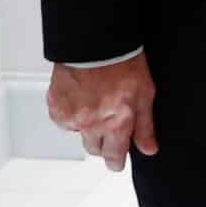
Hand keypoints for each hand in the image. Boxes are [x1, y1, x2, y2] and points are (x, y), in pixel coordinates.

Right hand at [46, 53, 157, 171]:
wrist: (94, 44)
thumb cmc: (123, 63)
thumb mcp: (145, 94)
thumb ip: (145, 126)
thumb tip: (149, 149)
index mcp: (116, 123)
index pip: (114, 156)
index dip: (116, 162)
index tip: (117, 163)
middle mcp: (92, 124)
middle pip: (95, 149)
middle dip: (104, 143)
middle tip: (110, 126)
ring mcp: (72, 117)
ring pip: (80, 135)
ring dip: (88, 128)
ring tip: (98, 105)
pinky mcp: (56, 108)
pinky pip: (65, 121)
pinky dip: (73, 115)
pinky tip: (83, 98)